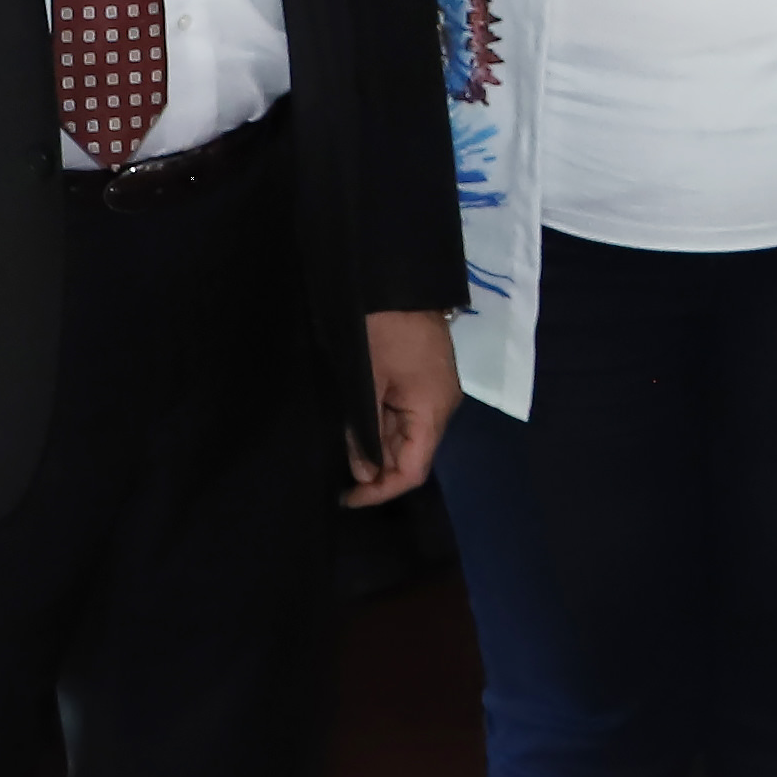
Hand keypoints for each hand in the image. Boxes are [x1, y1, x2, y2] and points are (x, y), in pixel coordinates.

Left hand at [344, 310, 456, 509]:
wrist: (398, 278)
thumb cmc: (382, 329)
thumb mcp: (366, 381)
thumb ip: (364, 430)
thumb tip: (362, 471)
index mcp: (432, 411)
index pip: (413, 470)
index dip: (382, 491)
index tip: (348, 498)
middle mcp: (440, 408)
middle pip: (411, 455)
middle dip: (375, 468)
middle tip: (336, 473)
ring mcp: (433, 392)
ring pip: (405, 436)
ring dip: (375, 446)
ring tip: (341, 448)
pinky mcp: (423, 380)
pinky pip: (403, 415)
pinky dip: (379, 426)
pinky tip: (355, 426)